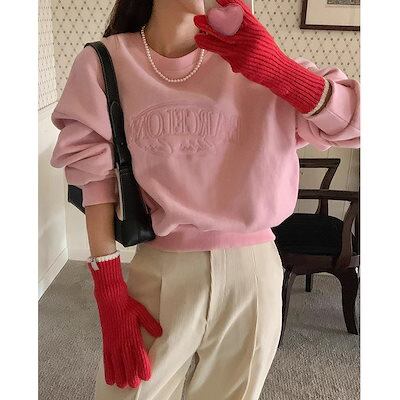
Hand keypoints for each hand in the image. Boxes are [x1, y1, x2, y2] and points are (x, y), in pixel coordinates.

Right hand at [88, 254, 162, 387]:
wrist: (110, 299)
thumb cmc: (128, 305)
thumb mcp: (142, 312)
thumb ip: (150, 323)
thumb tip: (160, 333)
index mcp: (132, 335)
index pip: (138, 355)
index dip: (142, 367)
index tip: (146, 376)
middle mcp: (122, 341)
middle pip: (127, 363)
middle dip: (131, 375)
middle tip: (135, 384)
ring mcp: (113, 343)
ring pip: (116, 364)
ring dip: (120, 375)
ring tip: (123, 385)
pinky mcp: (106, 342)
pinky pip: (106, 360)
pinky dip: (108, 370)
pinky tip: (110, 379)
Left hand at [194, 0, 327, 114]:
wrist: (276, 71)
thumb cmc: (268, 55)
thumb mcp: (260, 37)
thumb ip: (246, 31)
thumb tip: (228, 24)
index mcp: (256, 29)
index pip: (241, 13)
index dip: (229, 4)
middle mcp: (250, 38)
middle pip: (227, 28)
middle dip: (212, 23)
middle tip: (200, 19)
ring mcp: (244, 51)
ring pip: (221, 43)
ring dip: (208, 38)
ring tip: (198, 35)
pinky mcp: (240, 63)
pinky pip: (224, 55)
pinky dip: (215, 50)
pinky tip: (205, 44)